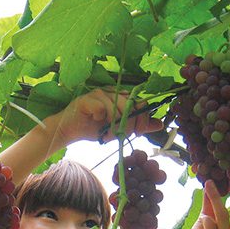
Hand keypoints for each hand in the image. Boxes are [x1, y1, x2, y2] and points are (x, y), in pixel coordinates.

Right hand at [46, 89, 162, 145]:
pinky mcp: (86, 99)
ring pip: (116, 109)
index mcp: (121, 97)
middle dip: (129, 124)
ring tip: (107, 136)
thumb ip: (138, 126)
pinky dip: (100, 119)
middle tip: (122, 136)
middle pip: (130, 105)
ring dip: (113, 127)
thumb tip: (160, 124)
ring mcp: (98, 94)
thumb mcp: (119, 129)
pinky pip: (101, 108)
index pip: (140, 103)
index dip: (142, 119)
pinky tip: (95, 123)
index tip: (139, 133)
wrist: (69, 131)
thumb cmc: (93, 129)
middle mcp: (111, 92)